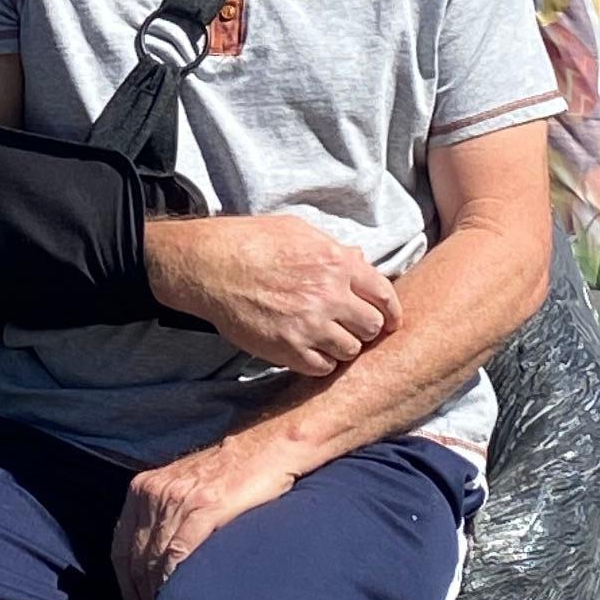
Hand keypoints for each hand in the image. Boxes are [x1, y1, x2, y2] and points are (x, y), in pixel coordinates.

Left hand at [112, 438, 297, 599]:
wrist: (266, 450)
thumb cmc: (226, 476)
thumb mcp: (180, 487)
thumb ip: (162, 516)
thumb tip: (151, 562)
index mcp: (142, 489)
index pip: (121, 549)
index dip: (126, 586)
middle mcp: (155, 493)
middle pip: (138, 558)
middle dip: (142, 596)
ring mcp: (179, 499)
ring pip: (156, 559)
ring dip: (158, 593)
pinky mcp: (206, 506)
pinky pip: (181, 552)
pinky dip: (176, 579)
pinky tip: (182, 598)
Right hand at [143, 211, 400, 375]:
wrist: (209, 266)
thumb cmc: (251, 242)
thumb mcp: (299, 232)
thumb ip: (335, 249)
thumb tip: (362, 261)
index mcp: (336, 263)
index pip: (384, 295)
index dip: (390, 311)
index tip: (388, 319)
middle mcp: (329, 295)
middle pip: (372, 327)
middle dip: (365, 328)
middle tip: (351, 327)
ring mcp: (309, 325)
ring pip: (350, 350)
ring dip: (342, 346)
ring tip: (326, 337)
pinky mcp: (287, 349)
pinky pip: (323, 367)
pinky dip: (320, 361)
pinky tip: (309, 349)